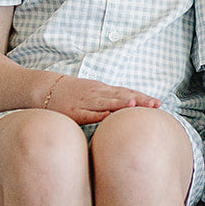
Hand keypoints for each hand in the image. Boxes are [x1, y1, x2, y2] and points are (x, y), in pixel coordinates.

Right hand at [43, 74, 159, 124]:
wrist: (46, 89)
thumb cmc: (74, 93)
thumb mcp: (95, 92)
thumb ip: (111, 99)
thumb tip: (132, 106)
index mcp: (104, 89)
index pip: (127, 92)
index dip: (142, 97)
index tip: (158, 103)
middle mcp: (98, 94)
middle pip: (121, 96)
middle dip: (139, 100)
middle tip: (155, 105)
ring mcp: (86, 102)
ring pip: (106, 103)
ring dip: (121, 104)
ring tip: (135, 105)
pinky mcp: (74, 112)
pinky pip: (88, 114)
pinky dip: (98, 114)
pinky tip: (109, 116)